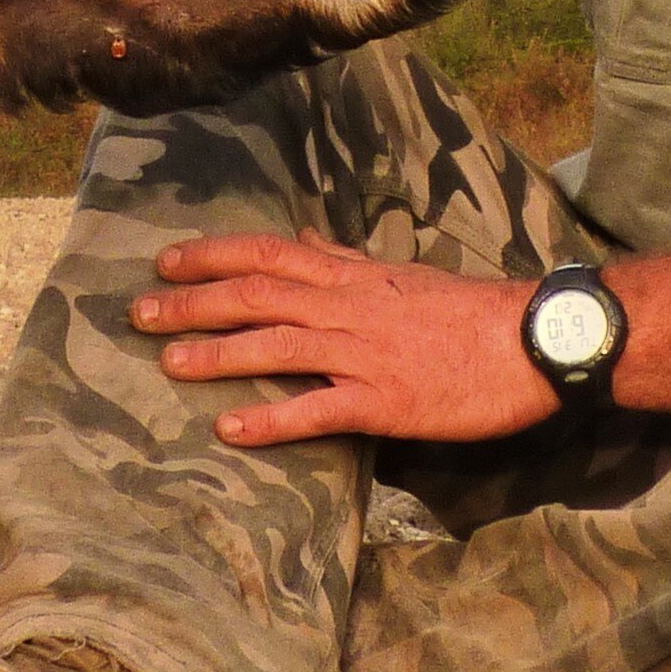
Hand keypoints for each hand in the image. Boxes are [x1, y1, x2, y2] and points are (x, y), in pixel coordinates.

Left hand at [130, 229, 558, 447]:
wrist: (532, 342)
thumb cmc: (469, 310)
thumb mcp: (401, 273)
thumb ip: (347, 261)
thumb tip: (306, 243)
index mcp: (352, 276)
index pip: (268, 252)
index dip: (212, 254)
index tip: (165, 261)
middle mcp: (348, 307)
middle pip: (256, 295)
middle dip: (193, 302)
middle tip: (138, 312)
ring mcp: (364, 355)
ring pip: (276, 347)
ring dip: (216, 354)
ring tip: (167, 363)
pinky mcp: (386, 403)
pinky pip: (318, 410)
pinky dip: (272, 418)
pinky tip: (231, 429)